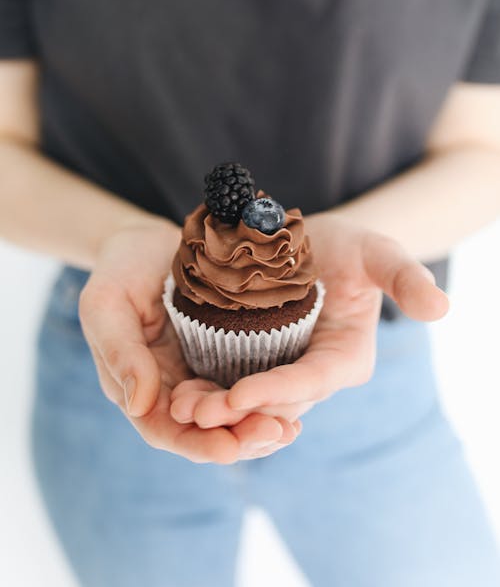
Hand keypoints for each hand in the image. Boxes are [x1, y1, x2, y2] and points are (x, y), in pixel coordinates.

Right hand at [78, 217, 300, 463]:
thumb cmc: (120, 269)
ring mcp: (201, 372)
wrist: (149, 241)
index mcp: (138, 385)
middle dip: (240, 439)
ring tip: (291, 429)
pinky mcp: (228, 353)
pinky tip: (295, 400)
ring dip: (259, 426)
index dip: (196, 443)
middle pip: (205, 430)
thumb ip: (120, 352)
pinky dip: (269, 398)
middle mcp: (172, 388)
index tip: (229, 448)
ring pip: (231, 416)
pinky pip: (249, 385)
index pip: (165, 430)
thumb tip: (139, 405)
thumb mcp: (107, 304)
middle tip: (277, 434)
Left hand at [169, 214, 449, 429]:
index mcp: (345, 358)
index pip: (312, 382)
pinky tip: (177, 394)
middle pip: (275, 402)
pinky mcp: (251, 364)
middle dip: (237, 412)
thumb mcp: (377, 251)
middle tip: (195, 413)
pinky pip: (228, 385)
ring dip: (215, 411)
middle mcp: (313, 374)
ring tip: (178, 408)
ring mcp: (280, 372)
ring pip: (249, 403)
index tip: (238, 397)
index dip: (277, 392)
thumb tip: (441, 307)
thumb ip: (405, 276)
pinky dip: (206, 393)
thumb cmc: (349, 247)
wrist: (311, 242)